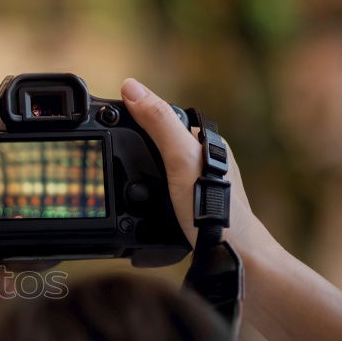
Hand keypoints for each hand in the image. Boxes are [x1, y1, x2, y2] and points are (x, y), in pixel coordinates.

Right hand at [120, 78, 267, 249]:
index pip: (163, 117)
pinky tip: (139, 206)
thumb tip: (132, 87)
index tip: (110, 120)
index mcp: (204, 141)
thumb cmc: (212, 207)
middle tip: (111, 156)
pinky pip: (162, 193)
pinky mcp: (191, 207)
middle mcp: (203, 160)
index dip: (136, 116)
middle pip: (159, 144)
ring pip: (159, 170)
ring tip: (121, 183)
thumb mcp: (179, 158)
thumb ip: (158, 122)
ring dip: (139, 175)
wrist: (230, 253)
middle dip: (135, 149)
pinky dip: (147, 196)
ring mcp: (197, 185)